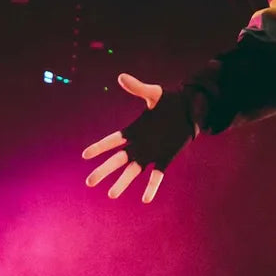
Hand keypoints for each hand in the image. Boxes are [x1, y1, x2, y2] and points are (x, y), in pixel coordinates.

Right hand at [82, 73, 170, 202]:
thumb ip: (138, 88)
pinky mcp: (165, 159)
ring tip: (111, 194)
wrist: (189, 111)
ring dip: (123, 182)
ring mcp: (151, 153)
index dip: (99, 148)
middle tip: (89, 182)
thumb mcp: (154, 94)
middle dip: (104, 170)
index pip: (112, 140)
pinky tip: (145, 199)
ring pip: (133, 171)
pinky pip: (157, 176)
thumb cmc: (170, 101)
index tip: (85, 155)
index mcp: (134, 130)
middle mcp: (139, 145)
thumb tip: (121, 76)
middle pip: (117, 160)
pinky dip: (152, 186)